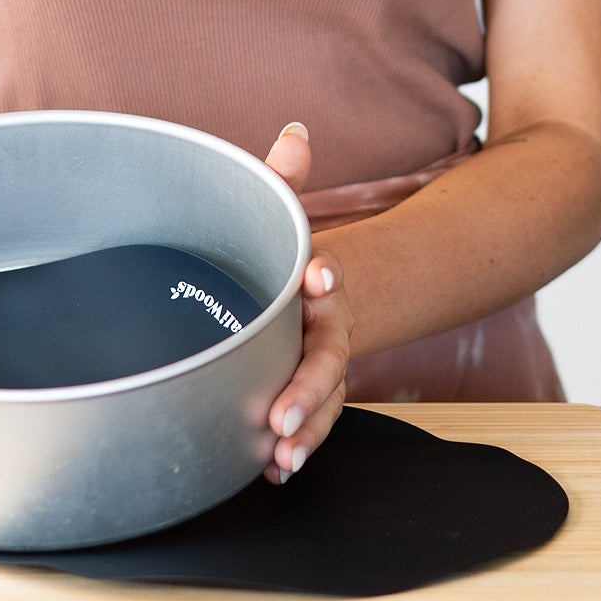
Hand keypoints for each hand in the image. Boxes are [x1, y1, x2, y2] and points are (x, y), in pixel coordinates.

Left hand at [262, 122, 348, 481]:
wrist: (309, 294)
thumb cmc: (285, 253)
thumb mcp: (280, 213)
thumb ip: (284, 178)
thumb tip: (295, 132)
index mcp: (318, 283)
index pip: (327, 277)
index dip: (324, 275)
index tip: (319, 274)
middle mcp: (326, 327)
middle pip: (327, 358)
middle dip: (308, 387)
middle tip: (281, 414)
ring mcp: (319, 365)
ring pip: (323, 400)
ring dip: (305, 429)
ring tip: (281, 454)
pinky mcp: (304, 394)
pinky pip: (309, 422)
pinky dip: (295, 446)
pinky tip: (273, 467)